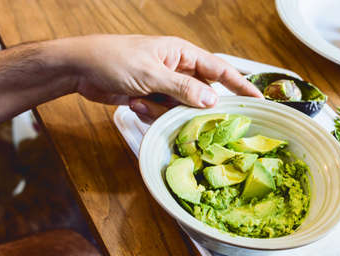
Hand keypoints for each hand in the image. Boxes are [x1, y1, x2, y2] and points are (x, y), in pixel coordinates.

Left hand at [61, 35, 262, 122]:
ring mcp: (163, 85)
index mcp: (181, 54)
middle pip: (200, 94)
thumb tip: (212, 100)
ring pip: (180, 108)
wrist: (81, 69)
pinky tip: (133, 102)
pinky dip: (150, 113)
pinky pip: (162, 113)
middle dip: (193, 107)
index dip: (240, 84)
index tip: (258, 99)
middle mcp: (176, 69)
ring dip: (164, 111)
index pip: (219, 69)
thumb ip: (183, 88)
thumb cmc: (114, 59)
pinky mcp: (150, 98)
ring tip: (141, 100)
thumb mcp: (151, 73)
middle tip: (186, 116)